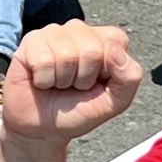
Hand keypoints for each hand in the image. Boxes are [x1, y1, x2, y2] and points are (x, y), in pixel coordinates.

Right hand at [5, 22, 143, 142]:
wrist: (42, 130)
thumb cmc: (78, 111)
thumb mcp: (114, 102)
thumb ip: (130, 77)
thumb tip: (116, 52)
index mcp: (104, 40)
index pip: (116, 40)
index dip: (108, 71)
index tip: (97, 83)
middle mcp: (79, 31)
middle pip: (92, 49)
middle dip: (84, 78)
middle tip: (74, 86)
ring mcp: (54, 33)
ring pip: (67, 54)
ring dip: (62, 80)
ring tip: (58, 84)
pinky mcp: (31, 42)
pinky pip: (43, 60)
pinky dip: (44, 80)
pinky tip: (42, 81)